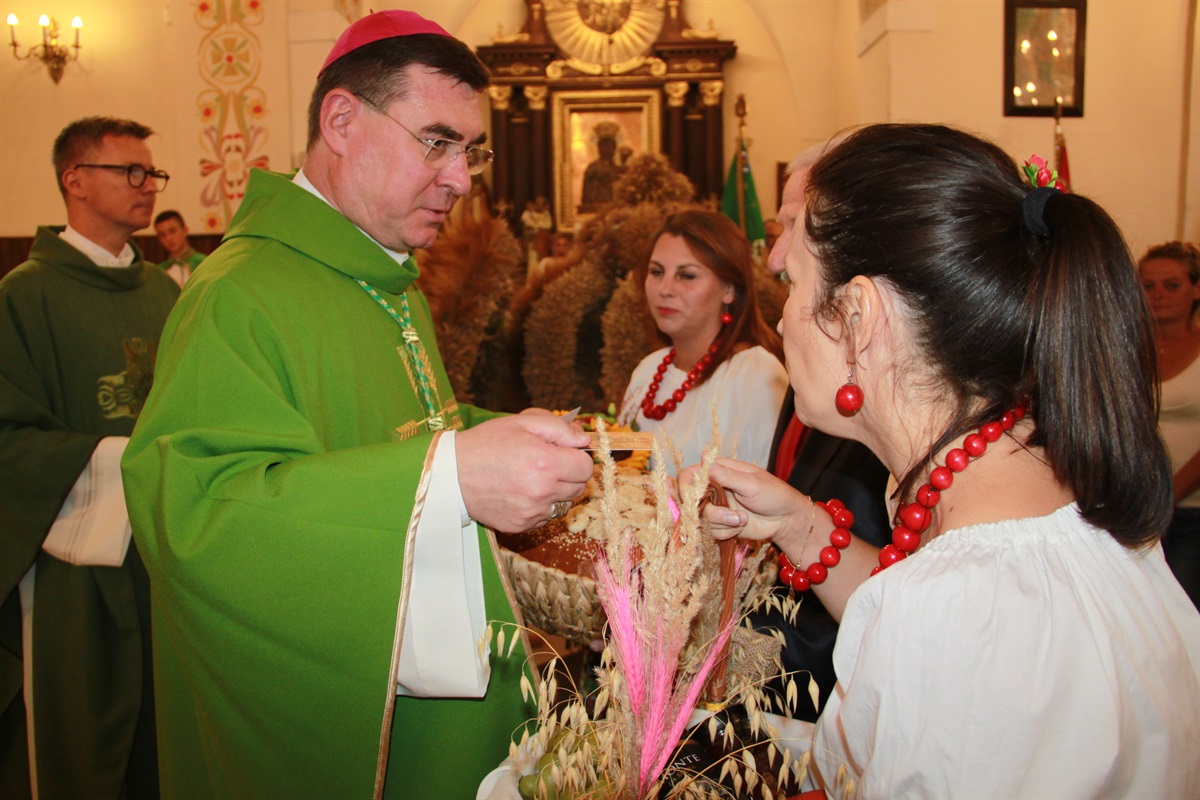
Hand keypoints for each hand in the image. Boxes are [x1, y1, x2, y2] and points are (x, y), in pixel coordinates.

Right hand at [456, 413, 594, 532]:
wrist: (453, 474)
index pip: (586, 467)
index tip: (563, 453)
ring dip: (556, 491)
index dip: (577, 457)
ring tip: (531, 478)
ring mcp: (531, 512)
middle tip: (547, 463)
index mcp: (545, 463)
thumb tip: (584, 440)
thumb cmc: (487, 443)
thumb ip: (559, 429)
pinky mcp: (521, 526)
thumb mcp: (523, 423)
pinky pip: (545, 516)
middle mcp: (541, 492)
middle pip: (579, 487)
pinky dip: (539, 505)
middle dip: (569, 474)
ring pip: (564, 503)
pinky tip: (520, 492)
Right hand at [680, 457, 806, 543]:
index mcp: (718, 471)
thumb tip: (704, 456)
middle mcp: (712, 489)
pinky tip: (741, 526)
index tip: (692, 499)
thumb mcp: (751, 483)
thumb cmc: (773, 494)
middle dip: (711, 512)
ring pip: (701, 520)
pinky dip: (726, 532)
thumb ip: (726, 474)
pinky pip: (710, 532)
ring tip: (742, 519)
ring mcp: (715, 508)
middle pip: (691, 502)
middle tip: (732, 516)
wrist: (786, 520)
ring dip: (722, 523)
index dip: (685, 487)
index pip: (689, 475)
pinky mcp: (719, 525)